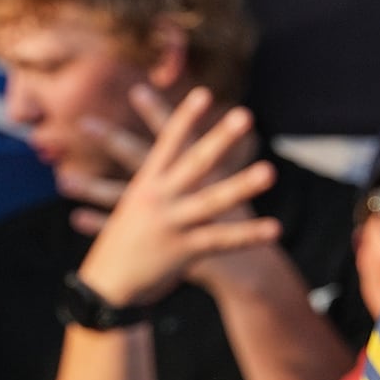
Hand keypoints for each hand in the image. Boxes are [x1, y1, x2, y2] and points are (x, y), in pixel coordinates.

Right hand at [72, 87, 281, 310]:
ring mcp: (171, 224)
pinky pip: (222, 241)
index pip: (167, 144)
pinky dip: (249, 234)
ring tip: (269, 170)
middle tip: (243, 115)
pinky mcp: (184, 251)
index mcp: (145, 186)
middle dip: (220, 138)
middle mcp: (157, 199)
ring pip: (213, 201)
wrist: (104, 287)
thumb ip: (155, 190)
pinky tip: (274, 227)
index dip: (184, 118)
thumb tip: (174, 171)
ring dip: (242, 185)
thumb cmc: (121, 245)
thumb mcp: (131, 210)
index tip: (203, 93)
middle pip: (195, 163)